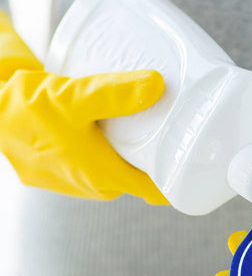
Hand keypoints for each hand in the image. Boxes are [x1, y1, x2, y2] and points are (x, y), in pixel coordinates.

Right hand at [0, 12, 167, 202]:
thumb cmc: (24, 111)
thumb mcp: (74, 97)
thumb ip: (116, 93)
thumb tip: (157, 86)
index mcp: (103, 177)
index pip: (155, 189)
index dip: (181, 181)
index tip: (202, 164)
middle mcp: (93, 182)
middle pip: (142, 175)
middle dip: (164, 159)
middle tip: (186, 130)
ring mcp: (78, 175)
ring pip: (122, 165)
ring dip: (139, 149)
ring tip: (159, 123)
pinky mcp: (67, 162)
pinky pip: (103, 156)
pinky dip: (116, 144)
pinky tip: (123, 121)